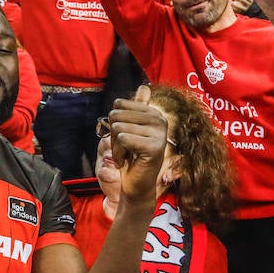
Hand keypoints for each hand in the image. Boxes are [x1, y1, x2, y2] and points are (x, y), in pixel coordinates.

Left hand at [106, 84, 168, 206]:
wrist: (136, 186)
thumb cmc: (131, 158)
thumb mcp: (130, 130)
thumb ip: (136, 109)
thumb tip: (144, 86)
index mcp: (154, 114)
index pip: (119, 104)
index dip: (114, 122)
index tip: (124, 138)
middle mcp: (160, 120)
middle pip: (117, 115)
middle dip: (113, 135)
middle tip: (124, 149)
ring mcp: (159, 133)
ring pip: (118, 128)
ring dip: (115, 146)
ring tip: (127, 156)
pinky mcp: (154, 147)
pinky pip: (122, 139)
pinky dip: (118, 153)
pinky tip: (128, 162)